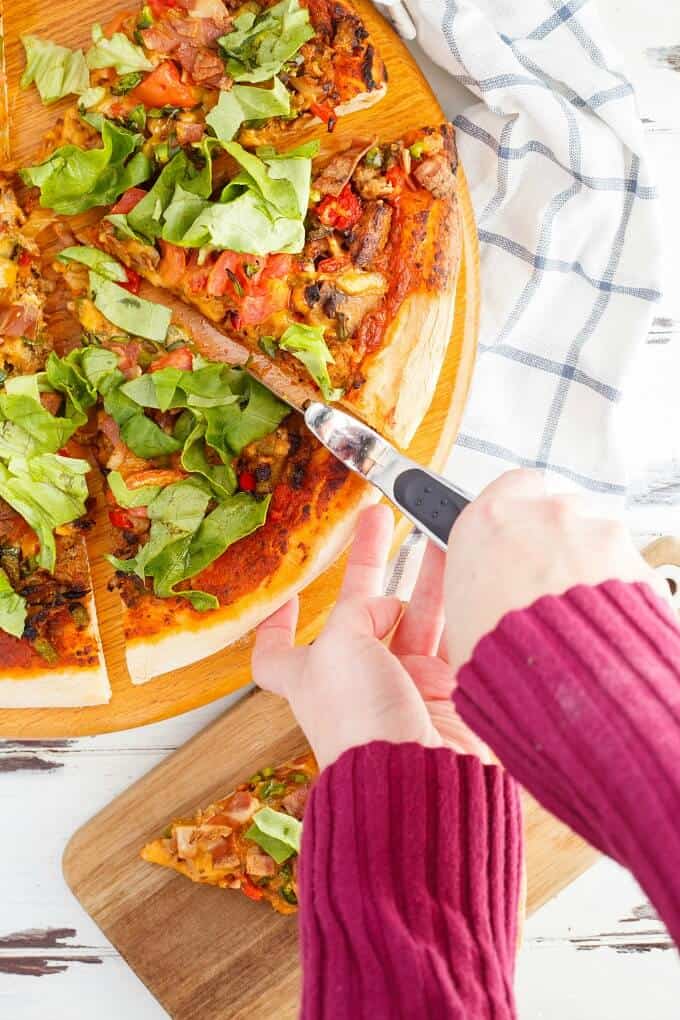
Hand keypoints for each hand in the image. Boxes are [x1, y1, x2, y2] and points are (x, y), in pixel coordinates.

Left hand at [253, 504, 486, 769]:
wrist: (422, 779)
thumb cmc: (362, 725)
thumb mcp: (339, 647)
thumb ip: (359, 611)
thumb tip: (390, 604)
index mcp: (312, 676)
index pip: (277, 653)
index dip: (278, 624)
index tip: (289, 596)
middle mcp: (355, 679)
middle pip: (361, 609)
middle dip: (371, 562)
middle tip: (380, 517)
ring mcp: (403, 685)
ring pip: (416, 616)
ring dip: (427, 574)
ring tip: (437, 529)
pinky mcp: (446, 692)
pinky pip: (452, 638)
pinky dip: (459, 608)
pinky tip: (467, 575)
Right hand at [445, 469, 664, 672]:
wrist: (558, 684)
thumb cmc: (500, 656)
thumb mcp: (461, 613)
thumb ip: (478, 579)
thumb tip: (483, 583)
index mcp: (489, 521)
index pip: (512, 484)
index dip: (521, 507)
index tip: (521, 527)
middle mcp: (543, 515)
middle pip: (560, 511)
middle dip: (558, 541)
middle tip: (548, 584)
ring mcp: (593, 531)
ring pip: (596, 537)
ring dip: (590, 566)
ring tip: (577, 615)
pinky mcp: (633, 557)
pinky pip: (628, 566)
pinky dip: (619, 590)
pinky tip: (602, 624)